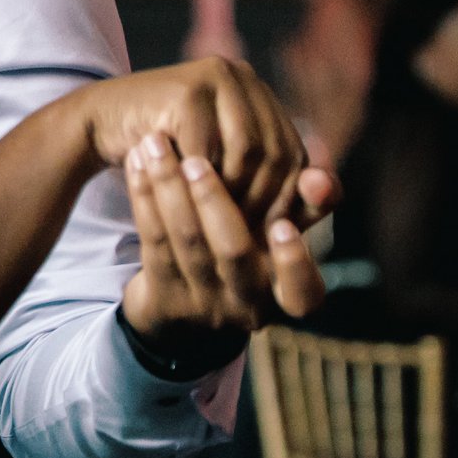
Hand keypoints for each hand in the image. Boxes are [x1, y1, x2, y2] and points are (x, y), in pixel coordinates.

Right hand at [74, 57, 312, 224]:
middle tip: (249, 239)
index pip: (294, 152)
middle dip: (264, 199)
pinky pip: (211, 150)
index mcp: (259, 92)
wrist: (99, 126)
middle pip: (276, 150)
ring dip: (237, 195)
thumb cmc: (165, 155)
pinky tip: (193, 208)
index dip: (288, 197)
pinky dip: (205, 185)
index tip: (271, 237)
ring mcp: (215, 77)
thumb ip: (273, 182)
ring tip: (222, 226)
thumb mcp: (226, 170)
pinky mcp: (186, 91)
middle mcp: (243, 76)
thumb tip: (329, 190)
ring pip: (250, 152)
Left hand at [120, 132, 333, 364]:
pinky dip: (144, 197)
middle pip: (232, 252)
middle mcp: (247, 305)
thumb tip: (320, 174)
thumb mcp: (282, 238)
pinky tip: (137, 164)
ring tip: (155, 145)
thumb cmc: (248, 256)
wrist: (187, 313)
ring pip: (185, 241)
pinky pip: (152, 240)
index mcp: (287, 296)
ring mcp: (203, 304)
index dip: (295, 261)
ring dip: (168, 187)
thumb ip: (307, 205)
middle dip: (214, 202)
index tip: (285, 226)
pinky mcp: (164, 296)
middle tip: (196, 160)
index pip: (303, 291)